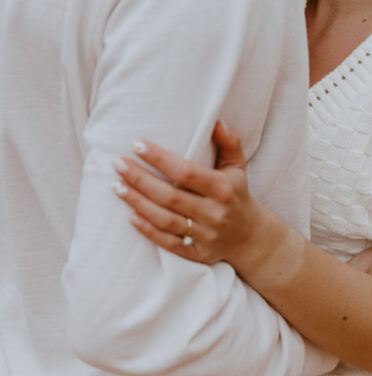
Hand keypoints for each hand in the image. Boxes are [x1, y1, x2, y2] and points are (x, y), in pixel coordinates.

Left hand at [111, 122, 259, 266]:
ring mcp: (205, 235)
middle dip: (140, 179)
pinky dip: (148, 230)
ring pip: (165, 219)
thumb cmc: (236, 194)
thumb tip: (215, 121)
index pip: (186, 172)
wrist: (250, 237)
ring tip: (117, 186)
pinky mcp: (197, 254)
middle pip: (170, 196)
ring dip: (138, 203)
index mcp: (223, 188)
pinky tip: (130, 216)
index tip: (137, 145)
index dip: (160, 159)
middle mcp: (214, 213)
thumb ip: (229, 142)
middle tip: (118, 164)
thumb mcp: (238, 167)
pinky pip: (168, 244)